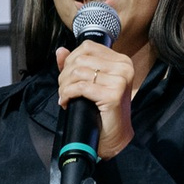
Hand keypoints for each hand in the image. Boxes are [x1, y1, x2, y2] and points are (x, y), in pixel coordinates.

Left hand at [55, 40, 135, 159]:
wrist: (114, 135)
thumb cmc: (103, 111)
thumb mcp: (91, 82)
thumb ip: (76, 65)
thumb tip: (60, 51)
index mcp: (121, 61)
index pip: (88, 47)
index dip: (70, 59)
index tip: (67, 75)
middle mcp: (123, 68)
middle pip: (80, 59)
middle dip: (65, 75)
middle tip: (64, 89)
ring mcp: (120, 81)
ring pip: (78, 73)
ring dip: (65, 86)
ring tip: (65, 96)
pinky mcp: (113, 95)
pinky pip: (80, 87)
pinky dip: (68, 94)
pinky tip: (66, 101)